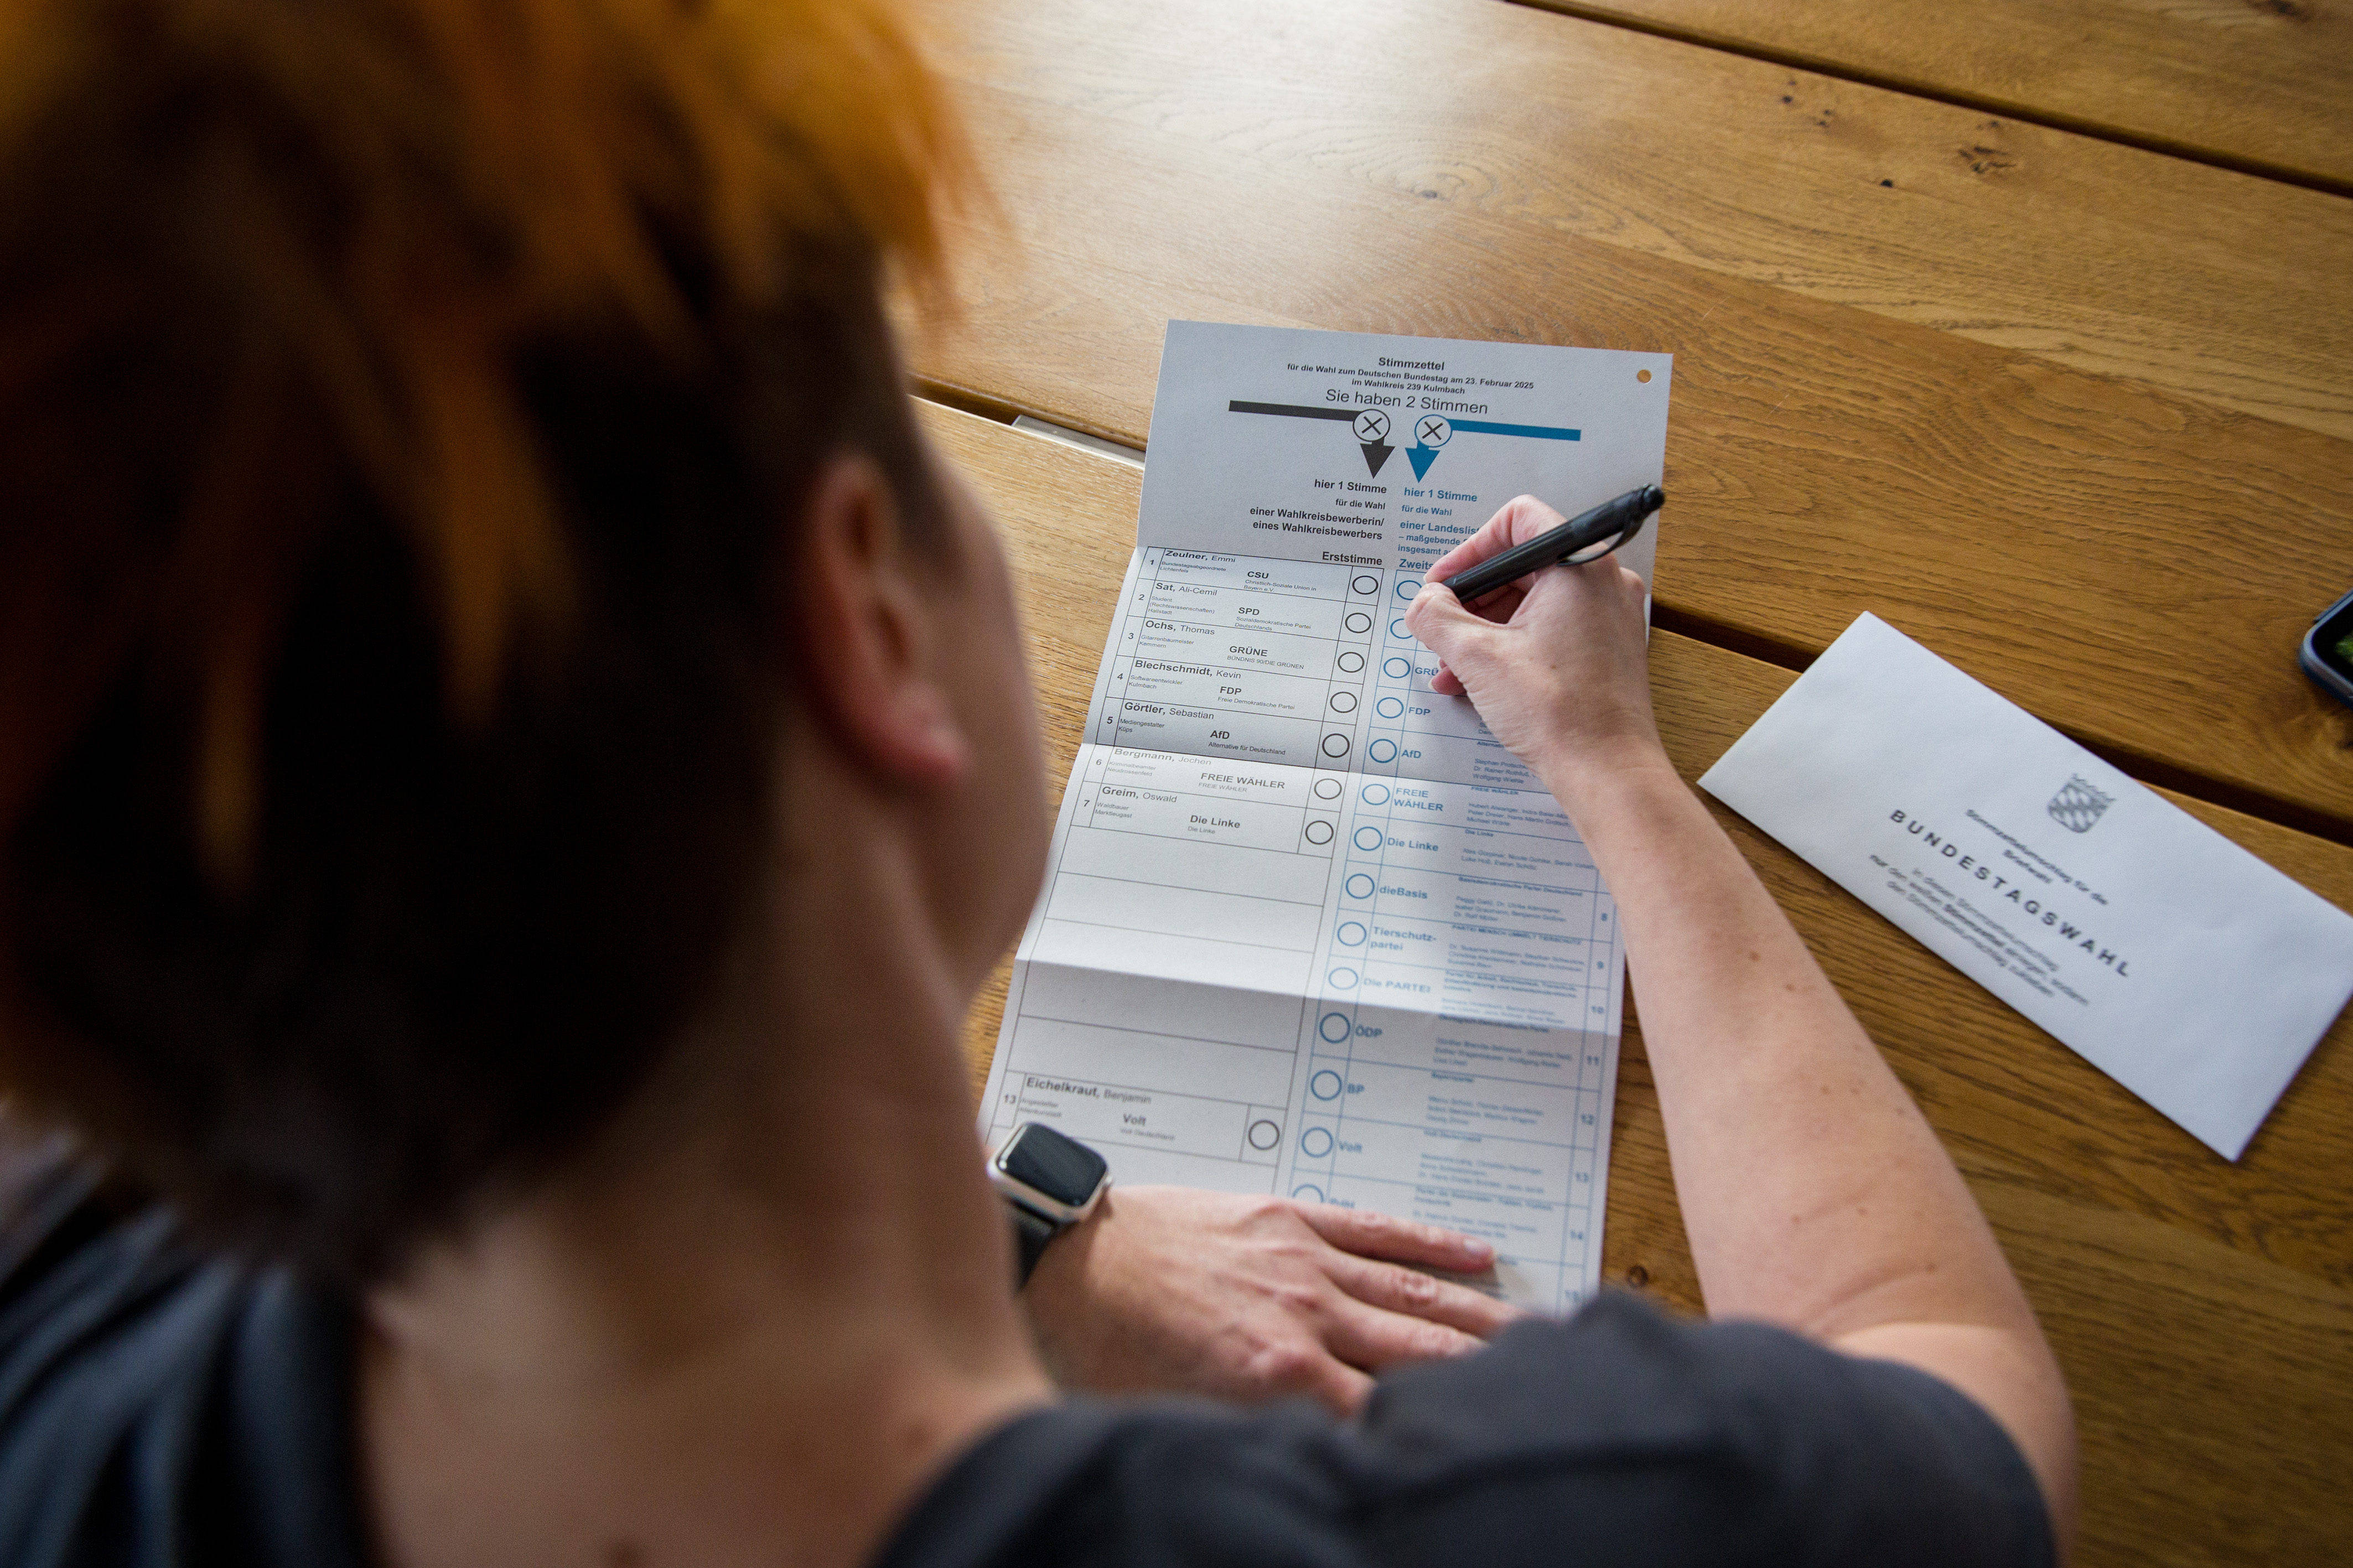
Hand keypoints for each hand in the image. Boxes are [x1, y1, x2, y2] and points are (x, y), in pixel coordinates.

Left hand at [1021, 1186, 1519, 1415]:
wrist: (1067, 1261)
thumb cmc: (1110, 1348)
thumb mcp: (1182, 1420)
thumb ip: (1256, 1436)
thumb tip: (1313, 1460)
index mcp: (1278, 1376)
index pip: (1381, 1415)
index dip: (1435, 1430)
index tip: (1484, 1442)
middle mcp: (1305, 1317)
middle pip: (1419, 1353)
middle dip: (1484, 1373)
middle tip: (1547, 1384)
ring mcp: (1302, 1261)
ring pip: (1412, 1291)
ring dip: (1477, 1313)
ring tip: (1535, 1332)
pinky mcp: (1288, 1218)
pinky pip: (1373, 1228)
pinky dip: (1429, 1240)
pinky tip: (1477, 1254)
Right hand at [1406, 494, 1665, 790]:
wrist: (1607, 772)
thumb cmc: (1561, 713)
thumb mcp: (1477, 657)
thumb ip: (1436, 617)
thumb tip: (1424, 602)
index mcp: (1580, 567)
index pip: (1518, 520)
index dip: (1471, 548)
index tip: (1444, 583)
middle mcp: (1602, 584)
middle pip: (1522, 566)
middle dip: (1471, 600)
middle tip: (1439, 630)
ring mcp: (1608, 618)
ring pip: (1532, 604)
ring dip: (1484, 630)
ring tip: (1450, 668)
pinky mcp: (1607, 650)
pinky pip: (1550, 631)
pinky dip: (1512, 647)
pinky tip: (1477, 682)